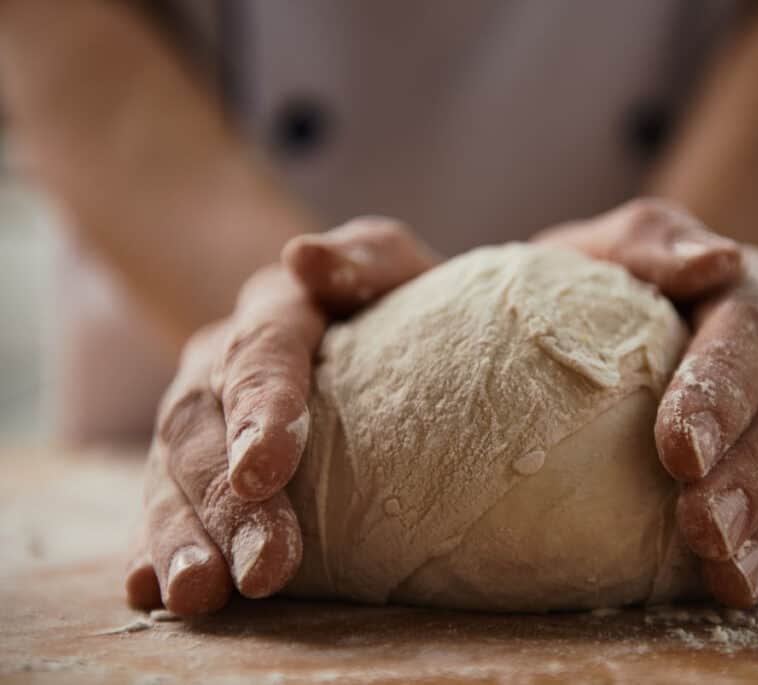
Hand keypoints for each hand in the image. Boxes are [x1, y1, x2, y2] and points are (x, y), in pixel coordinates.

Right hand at [124, 217, 438, 614]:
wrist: (366, 326)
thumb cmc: (401, 308)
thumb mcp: (399, 271)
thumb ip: (368, 259)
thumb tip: (305, 258)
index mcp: (278, 310)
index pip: (262, 352)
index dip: (261, 408)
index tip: (266, 469)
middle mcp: (223, 360)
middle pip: (206, 423)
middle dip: (226, 501)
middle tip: (264, 568)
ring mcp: (202, 413)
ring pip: (172, 469)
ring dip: (183, 534)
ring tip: (199, 593)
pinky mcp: (191, 462)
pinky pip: (162, 500)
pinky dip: (156, 545)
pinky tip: (153, 589)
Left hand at [536, 199, 757, 609]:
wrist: (632, 324)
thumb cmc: (598, 291)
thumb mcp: (597, 255)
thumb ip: (646, 241)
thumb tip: (713, 258)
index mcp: (749, 292)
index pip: (754, 332)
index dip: (725, 391)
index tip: (679, 450)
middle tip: (704, 528)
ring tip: (732, 577)